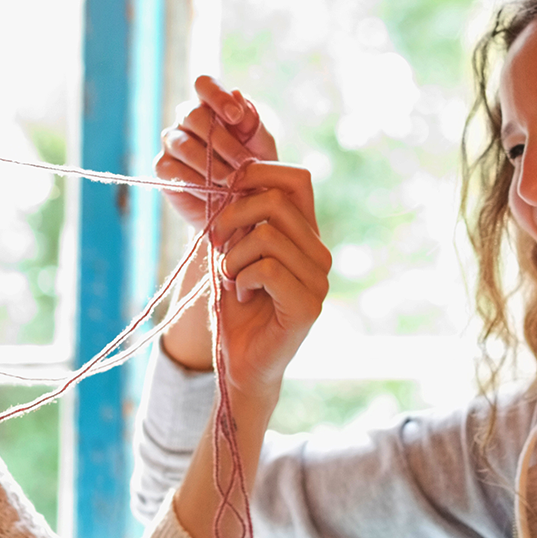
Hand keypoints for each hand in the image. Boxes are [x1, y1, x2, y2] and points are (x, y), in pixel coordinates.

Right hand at [155, 75, 276, 230]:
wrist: (244, 207)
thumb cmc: (253, 169)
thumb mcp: (260, 145)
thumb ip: (251, 122)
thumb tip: (237, 94)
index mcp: (211, 105)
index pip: (204, 84)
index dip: (217, 96)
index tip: (236, 117)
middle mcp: (187, 119)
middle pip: (193, 115)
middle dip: (223, 142)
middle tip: (244, 164)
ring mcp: (172, 142)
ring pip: (184, 145)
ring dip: (211, 166)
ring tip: (232, 183)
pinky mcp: (163, 168)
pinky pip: (173, 171)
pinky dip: (196, 183)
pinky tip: (214, 193)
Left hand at [201, 161, 329, 413]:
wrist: (241, 362)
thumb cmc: (235, 305)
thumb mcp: (232, 250)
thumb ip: (238, 218)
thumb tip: (230, 179)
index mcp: (305, 235)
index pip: (297, 179)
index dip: (258, 175)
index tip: (226, 196)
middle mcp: (319, 253)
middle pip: (275, 201)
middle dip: (231, 217)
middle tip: (217, 245)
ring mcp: (318, 280)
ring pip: (267, 237)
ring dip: (233, 257)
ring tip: (232, 279)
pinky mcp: (308, 306)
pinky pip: (267, 270)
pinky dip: (241, 280)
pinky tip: (242, 296)